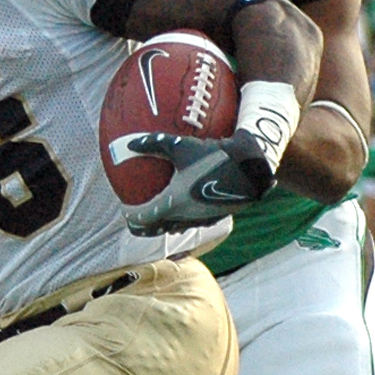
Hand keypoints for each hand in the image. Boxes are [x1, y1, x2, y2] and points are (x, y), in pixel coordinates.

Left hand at [120, 131, 275, 236]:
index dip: (130, 216)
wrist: (249, 169)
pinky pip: (190, 224)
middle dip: (142, 227)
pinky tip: (182, 208)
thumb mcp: (182, 147)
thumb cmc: (214, 157)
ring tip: (155, 214)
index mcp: (172, 204)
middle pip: (155, 230)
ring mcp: (199, 221)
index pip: (141, 219)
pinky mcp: (213, 219)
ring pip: (173, 229)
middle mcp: (184, 217)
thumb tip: (129, 144)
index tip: (125, 208)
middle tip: (134, 219)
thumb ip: (153, 144)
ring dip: (162, 224)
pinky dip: (180, 221)